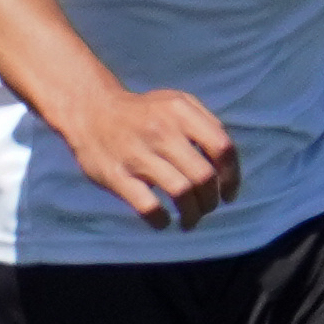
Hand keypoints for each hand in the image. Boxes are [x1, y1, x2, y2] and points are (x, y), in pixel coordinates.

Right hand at [61, 83, 241, 229]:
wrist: (90, 111)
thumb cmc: (143, 112)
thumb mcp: (176, 102)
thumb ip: (206, 124)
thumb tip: (228, 163)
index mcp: (180, 112)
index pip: (222, 148)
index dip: (232, 177)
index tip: (229, 194)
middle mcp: (161, 131)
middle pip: (204, 176)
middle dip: (211, 200)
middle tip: (206, 208)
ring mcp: (138, 154)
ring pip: (181, 192)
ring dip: (192, 214)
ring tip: (189, 220)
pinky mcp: (117, 176)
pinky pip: (148, 206)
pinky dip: (161, 220)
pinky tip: (163, 221)